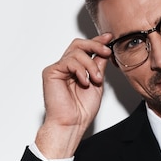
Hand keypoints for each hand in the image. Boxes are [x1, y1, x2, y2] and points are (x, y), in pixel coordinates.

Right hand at [35, 33, 112, 157]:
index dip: (97, 41)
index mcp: (77, 69)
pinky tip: (84, 81)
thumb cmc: (82, 109)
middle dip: (95, 45)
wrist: (73, 123)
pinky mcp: (51, 72)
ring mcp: (58, 69)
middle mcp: (66, 67)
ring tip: (96, 80)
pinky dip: (80, 70)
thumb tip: (105, 50)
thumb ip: (99, 66)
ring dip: (90, 65)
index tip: (109, 37)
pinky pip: (68, 61)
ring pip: (76, 52)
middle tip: (107, 51)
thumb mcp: (97, 83)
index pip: (86, 49)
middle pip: (79, 44)